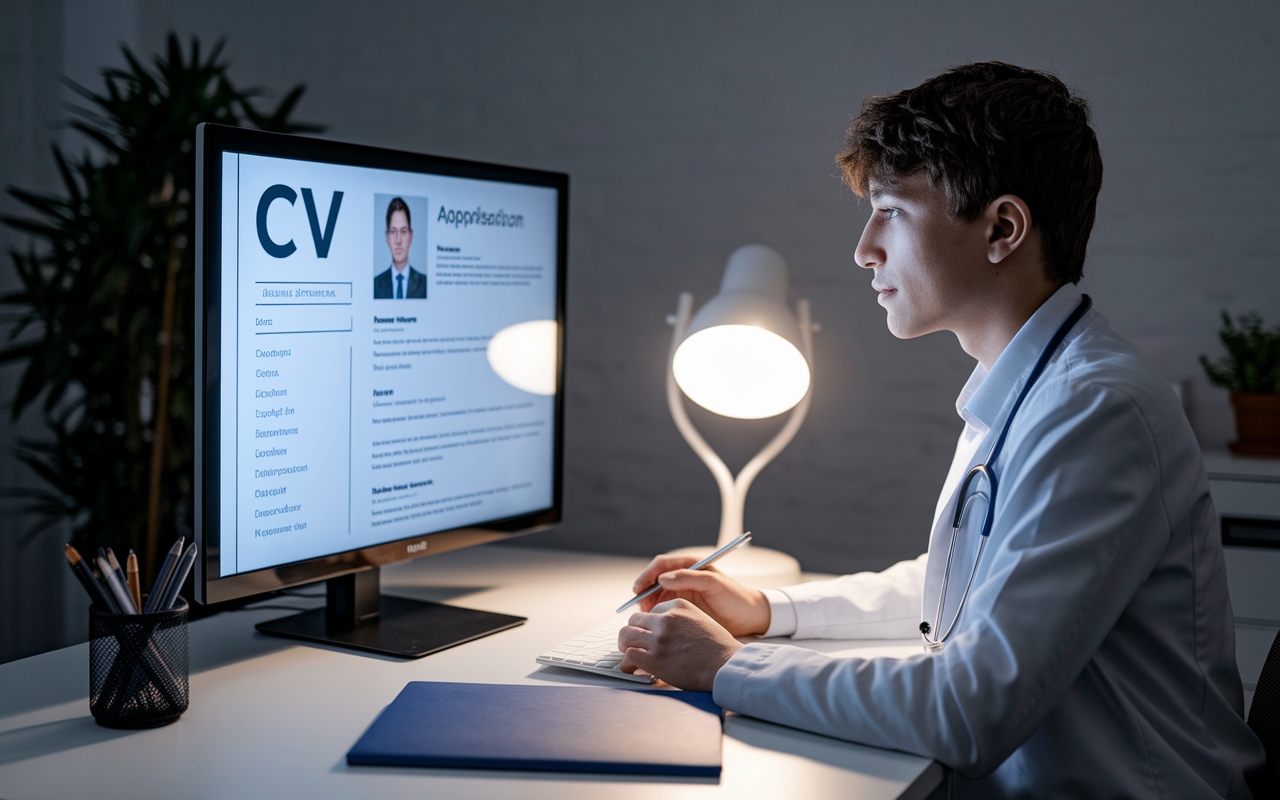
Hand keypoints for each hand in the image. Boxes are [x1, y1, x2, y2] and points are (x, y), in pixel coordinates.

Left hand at [618, 599, 744, 691]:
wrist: (726, 666)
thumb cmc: (718, 648)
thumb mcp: (700, 620)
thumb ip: (679, 619)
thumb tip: (659, 631)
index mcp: (678, 606)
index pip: (651, 610)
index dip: (649, 625)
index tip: (651, 635)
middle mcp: (666, 619)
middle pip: (634, 620)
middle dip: (634, 632)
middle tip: (636, 644)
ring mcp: (659, 639)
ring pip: (626, 635)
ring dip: (626, 645)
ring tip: (630, 654)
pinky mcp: (654, 659)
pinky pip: (628, 656)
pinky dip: (627, 664)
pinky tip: (633, 669)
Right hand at [630, 554, 770, 636]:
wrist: (748, 617)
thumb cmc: (735, 597)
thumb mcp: (714, 584)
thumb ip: (689, 577)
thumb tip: (663, 578)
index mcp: (691, 565)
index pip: (661, 564)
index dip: (647, 575)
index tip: (640, 588)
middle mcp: (683, 577)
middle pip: (654, 579)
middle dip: (643, 591)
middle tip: (639, 605)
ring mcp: (681, 592)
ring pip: (655, 594)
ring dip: (647, 603)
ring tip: (644, 615)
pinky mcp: (682, 607)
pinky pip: (662, 607)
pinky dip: (654, 613)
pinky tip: (652, 621)